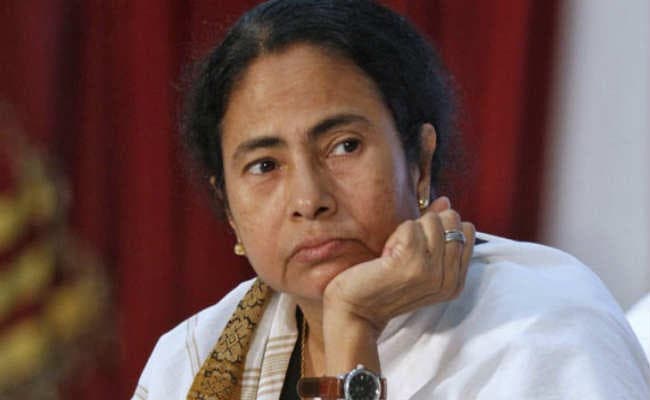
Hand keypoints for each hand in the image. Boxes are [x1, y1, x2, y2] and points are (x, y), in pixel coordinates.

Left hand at [322, 196, 475, 332]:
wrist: (356, 310)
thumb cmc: (383, 283)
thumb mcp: (418, 260)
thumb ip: (436, 232)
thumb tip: (445, 201)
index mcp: (456, 281)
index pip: (466, 231)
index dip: (440, 228)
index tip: (419, 248)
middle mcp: (449, 280)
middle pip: (451, 221)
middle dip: (425, 226)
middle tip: (405, 252)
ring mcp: (433, 272)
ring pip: (432, 220)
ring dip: (408, 231)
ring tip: (394, 255)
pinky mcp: (412, 264)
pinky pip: (410, 226)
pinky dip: (396, 235)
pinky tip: (387, 256)